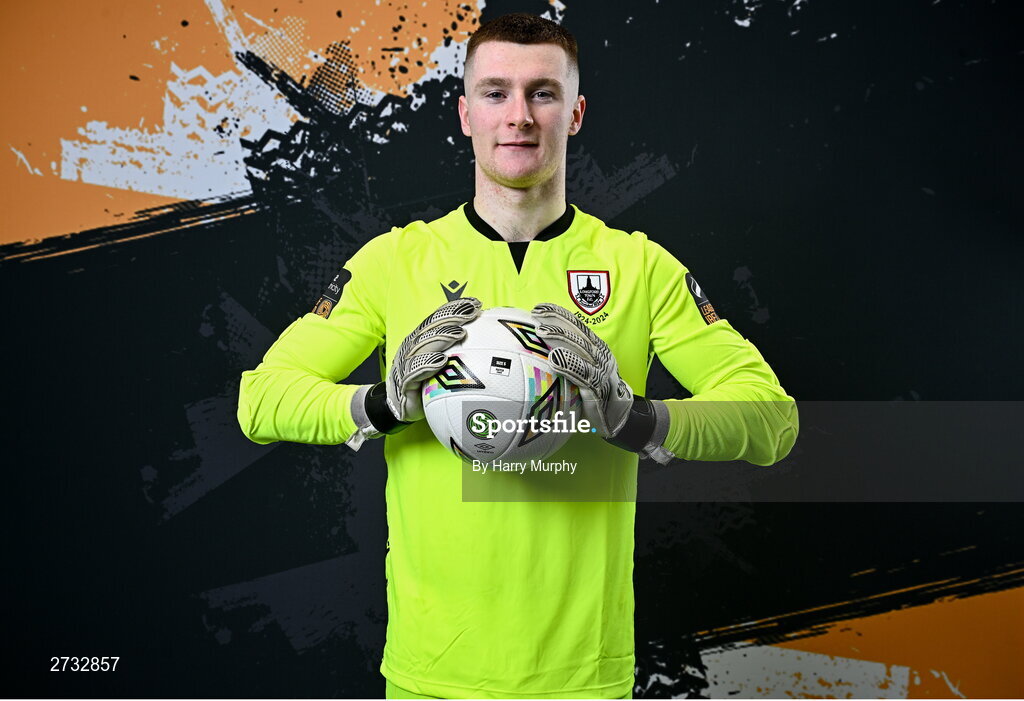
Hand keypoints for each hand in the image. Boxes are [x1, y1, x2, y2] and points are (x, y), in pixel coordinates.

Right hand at [386, 297, 482, 422]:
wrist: (400, 406)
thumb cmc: (426, 383)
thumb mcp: (444, 367)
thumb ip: (461, 354)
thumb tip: (493, 348)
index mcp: (422, 338)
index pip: (438, 318)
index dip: (455, 309)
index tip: (475, 303)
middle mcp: (412, 346)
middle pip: (431, 327)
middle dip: (452, 317)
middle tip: (471, 312)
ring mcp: (406, 363)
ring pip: (423, 345)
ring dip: (441, 337)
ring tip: (459, 332)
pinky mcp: (403, 381)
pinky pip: (413, 372)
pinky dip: (426, 364)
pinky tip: (441, 360)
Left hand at [531, 303, 632, 437]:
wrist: (619, 417)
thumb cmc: (596, 392)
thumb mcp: (584, 371)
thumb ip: (568, 358)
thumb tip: (536, 352)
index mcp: (596, 349)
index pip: (578, 326)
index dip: (560, 315)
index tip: (540, 307)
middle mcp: (600, 356)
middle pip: (578, 333)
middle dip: (558, 320)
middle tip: (537, 314)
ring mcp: (601, 371)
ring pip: (581, 349)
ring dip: (561, 338)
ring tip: (542, 331)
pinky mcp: (598, 388)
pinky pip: (583, 374)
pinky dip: (569, 364)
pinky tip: (554, 359)